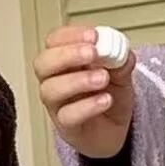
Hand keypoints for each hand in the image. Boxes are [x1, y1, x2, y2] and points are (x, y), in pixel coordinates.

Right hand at [35, 26, 135, 158]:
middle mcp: (55, 80)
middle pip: (43, 63)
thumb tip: (118, 49)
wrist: (115, 130)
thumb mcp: (121, 72)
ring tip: (103, 78)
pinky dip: (87, 106)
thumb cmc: (109, 96)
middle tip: (92, 53)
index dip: (71, 36)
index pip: (55, 41)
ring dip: (77, 80)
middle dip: (67, 55)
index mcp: (65, 61)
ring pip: (50, 90)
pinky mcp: (66, 126)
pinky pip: (67, 116)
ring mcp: (58, 104)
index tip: (93, 35)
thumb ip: (120, 59)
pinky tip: (105, 100)